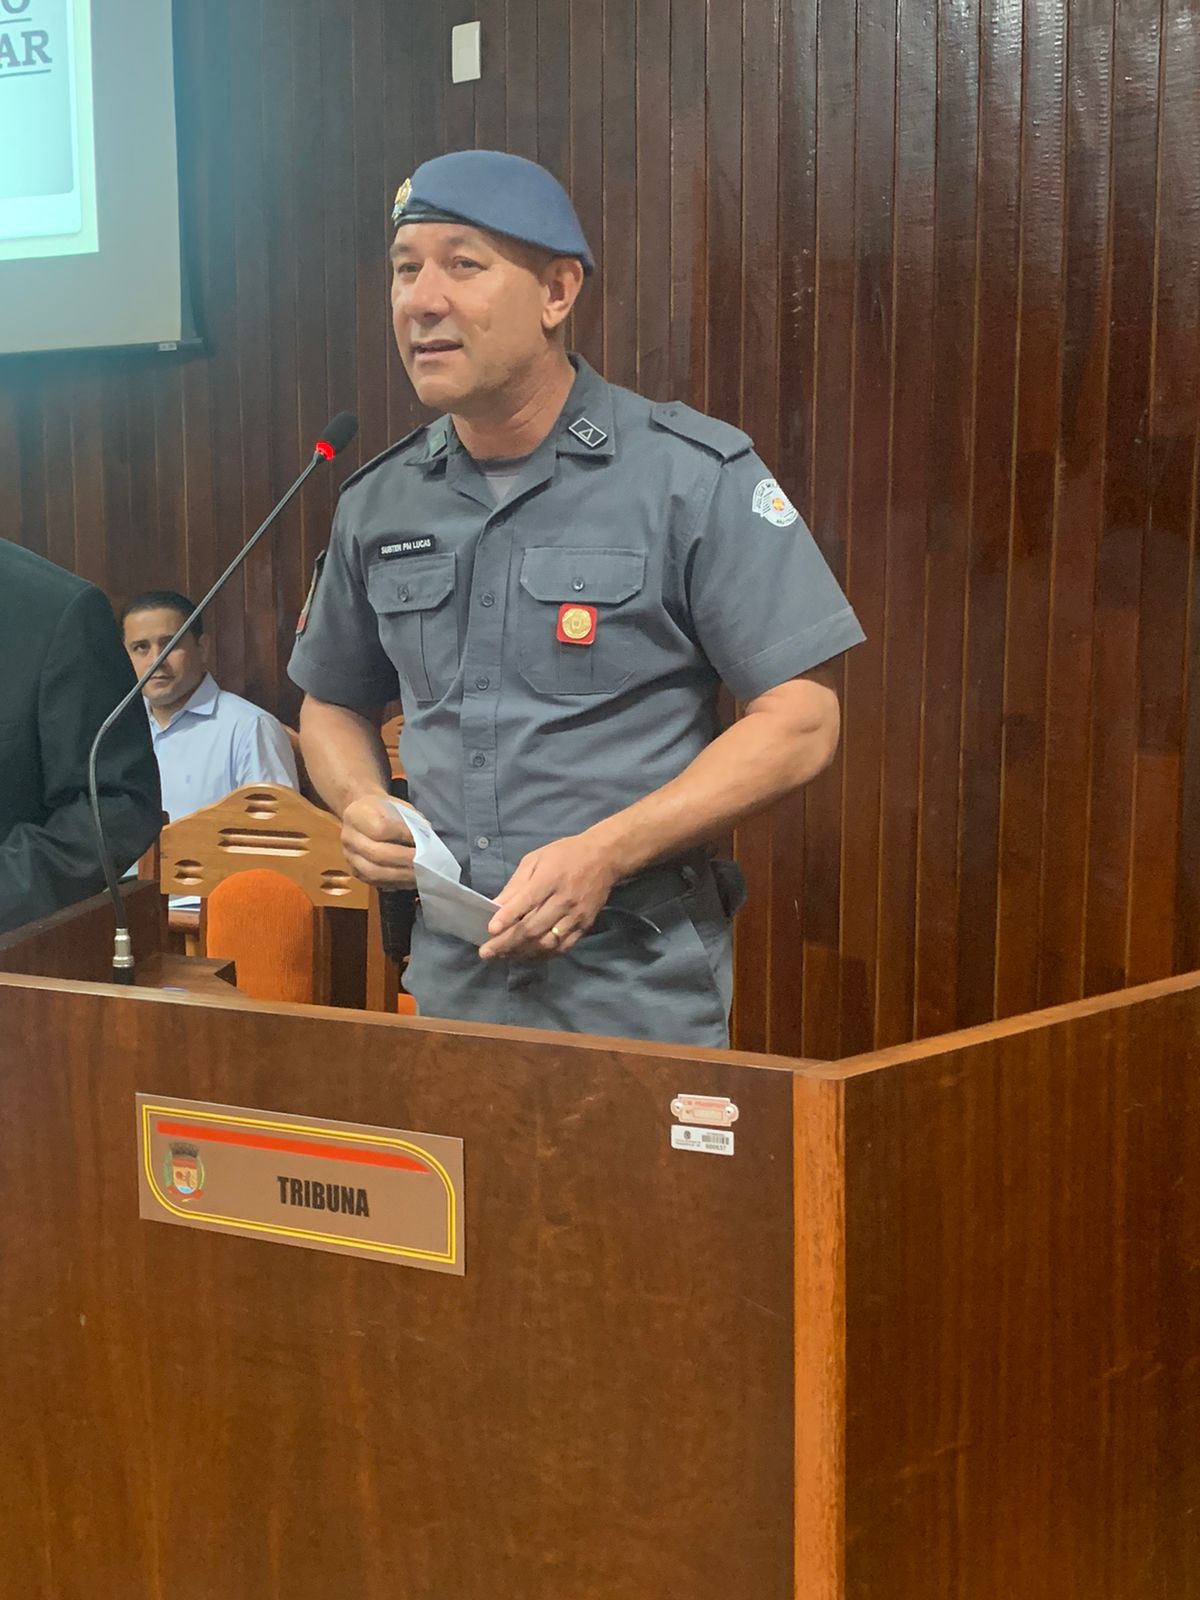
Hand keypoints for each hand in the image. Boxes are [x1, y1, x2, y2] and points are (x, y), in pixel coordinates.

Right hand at [340, 794, 416, 889]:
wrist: (359, 814)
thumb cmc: (382, 809)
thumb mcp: (396, 806)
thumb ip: (411, 820)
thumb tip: (427, 839)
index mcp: (356, 814)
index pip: (381, 829)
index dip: (404, 836)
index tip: (422, 839)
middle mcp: (349, 837)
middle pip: (377, 854)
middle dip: (405, 860)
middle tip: (425, 862)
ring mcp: (349, 857)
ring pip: (374, 872)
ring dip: (401, 876)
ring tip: (420, 874)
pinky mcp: (354, 872)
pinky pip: (374, 882)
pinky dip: (395, 883)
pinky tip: (411, 880)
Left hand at [480, 833, 618, 961]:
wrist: (605, 858)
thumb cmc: (565, 855)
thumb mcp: (536, 860)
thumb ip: (516, 884)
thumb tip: (496, 907)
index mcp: (550, 878)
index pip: (527, 901)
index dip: (507, 917)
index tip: (490, 930)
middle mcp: (564, 900)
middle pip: (533, 927)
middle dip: (507, 943)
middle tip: (486, 953)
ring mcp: (576, 916)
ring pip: (547, 942)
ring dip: (522, 952)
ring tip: (503, 956)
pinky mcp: (585, 926)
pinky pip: (563, 947)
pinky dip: (544, 955)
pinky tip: (528, 955)